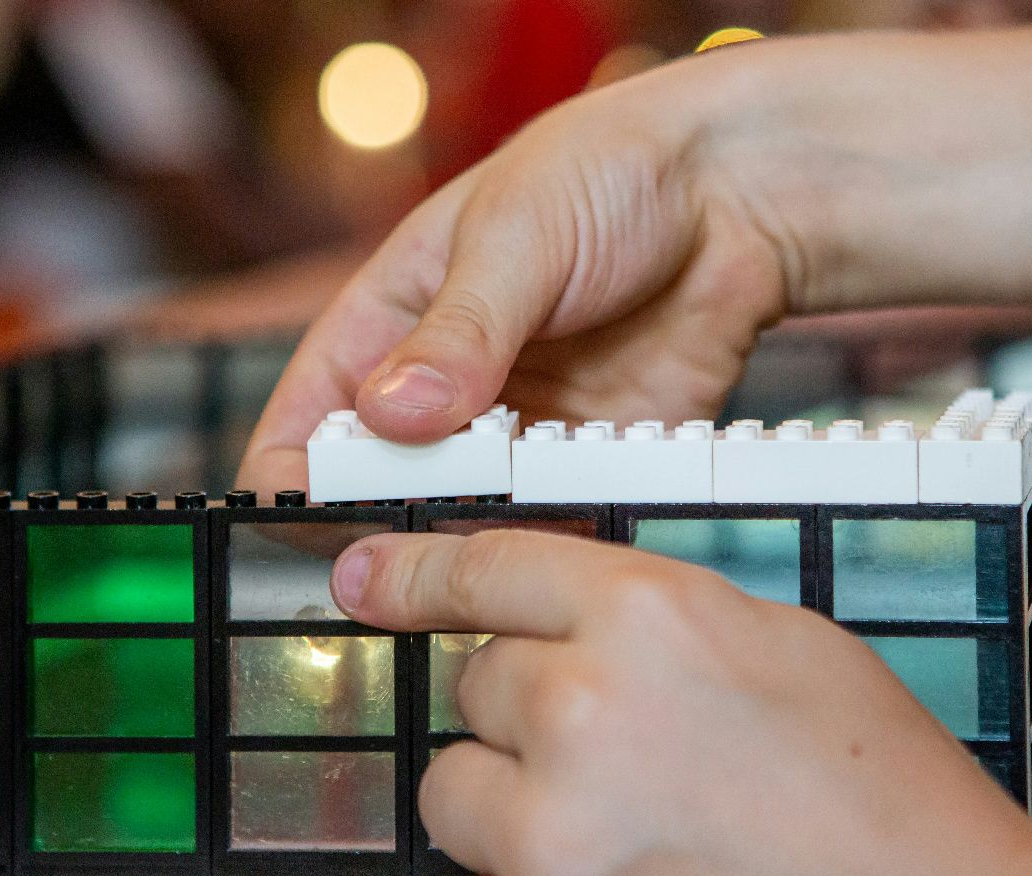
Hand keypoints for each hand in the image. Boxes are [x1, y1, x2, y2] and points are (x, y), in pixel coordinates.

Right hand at [237, 47, 796, 492]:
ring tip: (487, 541)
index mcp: (392, 319)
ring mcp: (517, 431)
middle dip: (384, 516)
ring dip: (470, 537)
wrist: (738, 189)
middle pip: (381, 484)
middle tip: (406, 538)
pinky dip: (551, 540)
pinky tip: (557, 546)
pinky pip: (554, 520)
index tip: (302, 511)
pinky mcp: (589, 461)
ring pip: (465, 516)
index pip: (309, 412)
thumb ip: (460, 330)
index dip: (293, 470)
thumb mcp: (518, 235)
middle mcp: (443, 388)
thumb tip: (390, 414)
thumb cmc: (610, 173)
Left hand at [329, 527, 1031, 875]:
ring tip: (630, 859)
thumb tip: (552, 621)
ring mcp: (552, 841)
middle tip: (626, 779)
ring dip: (513, 822)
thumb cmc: (893, 811)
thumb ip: (657, 623)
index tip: (364, 580)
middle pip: (471, 692)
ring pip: (451, 799)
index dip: (416, 574)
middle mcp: (585, 712)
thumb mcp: (788, 652)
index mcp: (652, 619)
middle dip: (528, 727)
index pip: (485, 569)